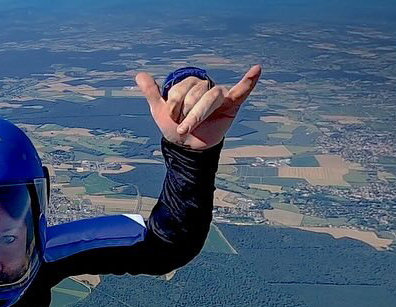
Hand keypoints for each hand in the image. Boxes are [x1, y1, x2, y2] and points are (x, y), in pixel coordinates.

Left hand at [134, 65, 261, 149]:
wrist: (187, 147)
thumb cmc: (175, 127)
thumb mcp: (160, 111)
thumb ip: (152, 93)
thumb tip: (139, 75)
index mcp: (188, 85)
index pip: (181, 88)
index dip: (173, 104)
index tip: (171, 118)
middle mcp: (204, 87)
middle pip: (196, 92)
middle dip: (186, 113)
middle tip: (182, 127)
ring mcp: (219, 94)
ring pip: (210, 97)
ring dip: (198, 114)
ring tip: (187, 128)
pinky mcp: (232, 104)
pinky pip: (242, 91)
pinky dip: (249, 81)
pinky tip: (256, 70)